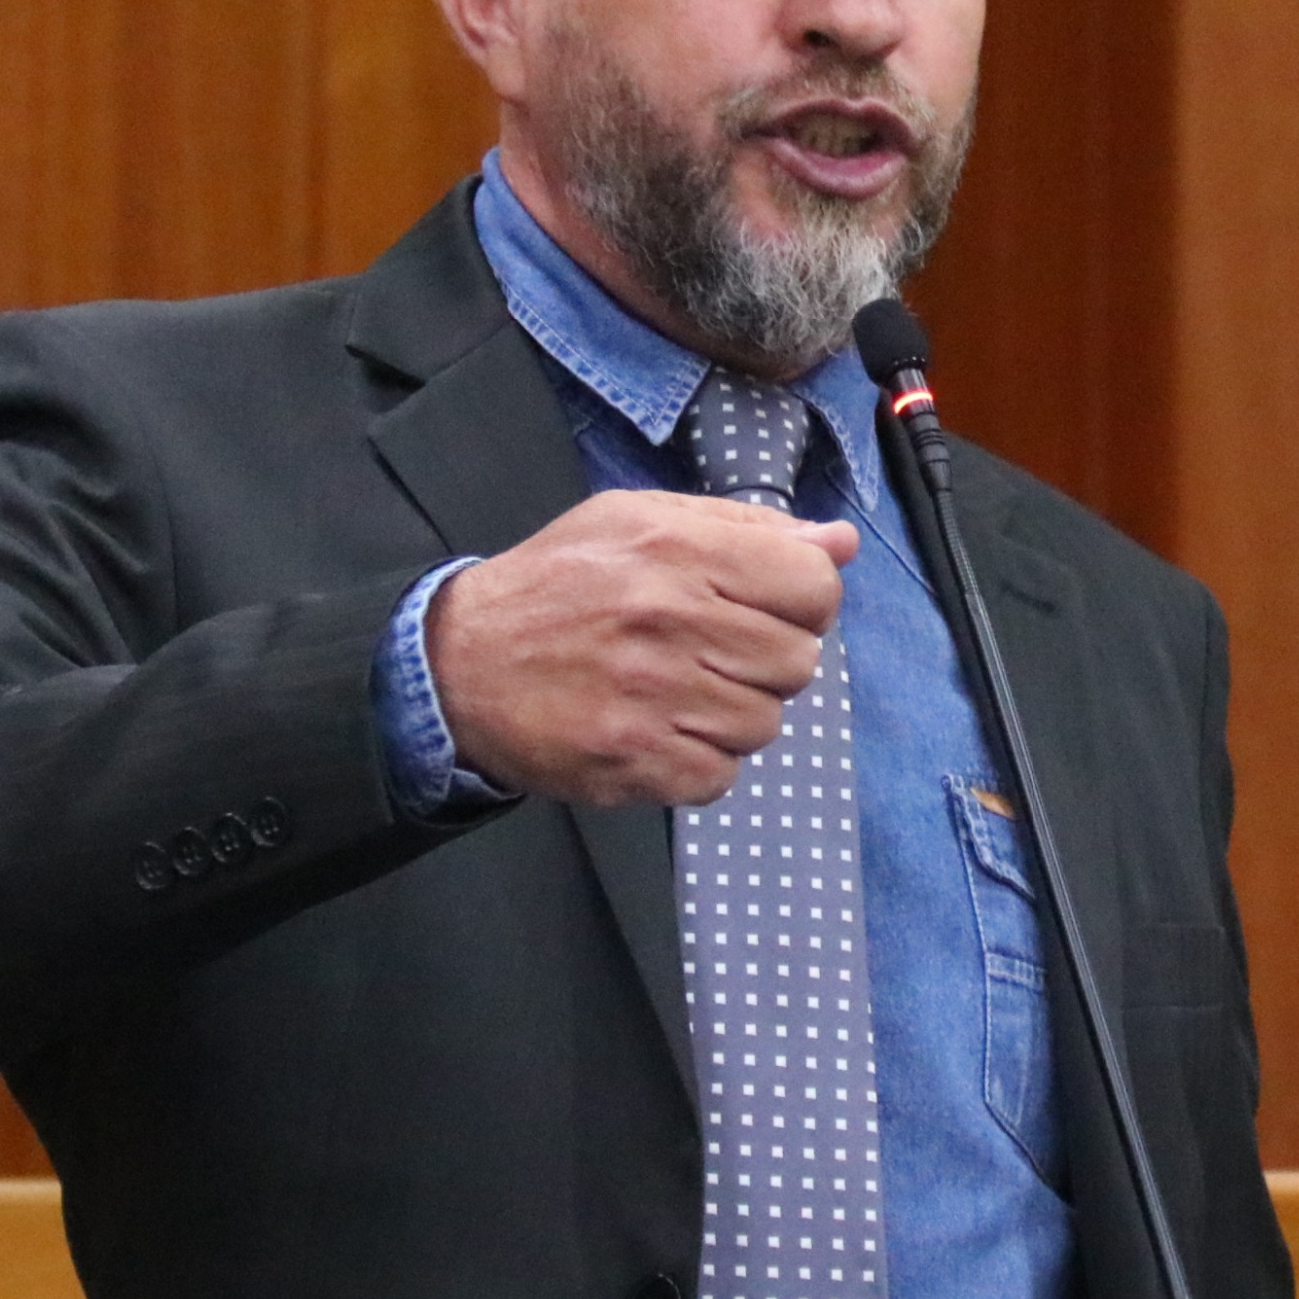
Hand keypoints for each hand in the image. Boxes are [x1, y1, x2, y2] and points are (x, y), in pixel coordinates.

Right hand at [424, 489, 854, 806]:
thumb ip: (746, 529)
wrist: (458, 663)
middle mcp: (669, 619)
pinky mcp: (632, 761)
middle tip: (715, 653)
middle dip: (767, 661)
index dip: (804, 601)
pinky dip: (700, 762)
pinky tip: (661, 731)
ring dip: (735, 715)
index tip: (771, 607)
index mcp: (677, 548)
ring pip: (766, 724)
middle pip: (798, 661)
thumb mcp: (640, 521)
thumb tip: (840, 542)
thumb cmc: (559, 583)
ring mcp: (652, 696)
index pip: (812, 585)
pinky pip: (721, 776)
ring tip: (681, 692)